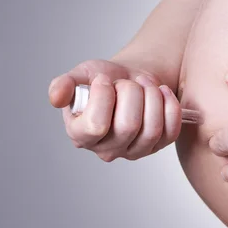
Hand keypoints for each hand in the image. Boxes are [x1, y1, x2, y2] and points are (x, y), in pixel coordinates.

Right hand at [48, 59, 181, 160]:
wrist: (130, 79)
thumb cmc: (104, 79)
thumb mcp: (81, 76)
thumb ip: (65, 85)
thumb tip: (56, 97)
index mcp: (81, 134)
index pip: (96, 125)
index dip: (104, 97)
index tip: (104, 80)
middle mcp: (107, 149)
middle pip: (128, 126)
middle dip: (131, 93)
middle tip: (127, 82)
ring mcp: (133, 151)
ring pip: (152, 129)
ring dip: (152, 98)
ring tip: (144, 85)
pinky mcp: (157, 146)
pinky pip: (171, 131)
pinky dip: (170, 106)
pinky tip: (162, 92)